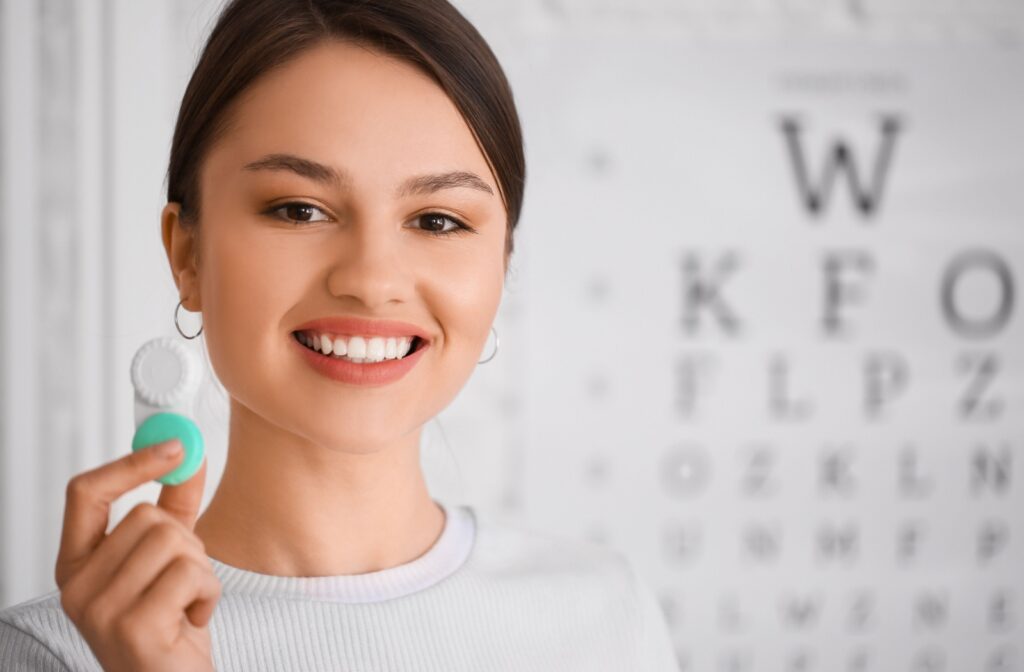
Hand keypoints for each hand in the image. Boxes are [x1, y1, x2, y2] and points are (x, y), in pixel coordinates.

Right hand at [55, 439, 218, 671]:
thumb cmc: (169, 629)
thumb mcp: (167, 562)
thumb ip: (173, 510)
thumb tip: (188, 457)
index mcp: (76, 565)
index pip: (85, 493)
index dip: (131, 463)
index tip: (176, 445)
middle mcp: (77, 587)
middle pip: (145, 515)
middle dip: (185, 539)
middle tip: (184, 580)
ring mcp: (100, 611)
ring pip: (172, 540)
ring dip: (200, 568)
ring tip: (188, 602)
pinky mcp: (132, 629)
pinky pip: (189, 573)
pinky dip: (208, 592)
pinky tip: (193, 619)